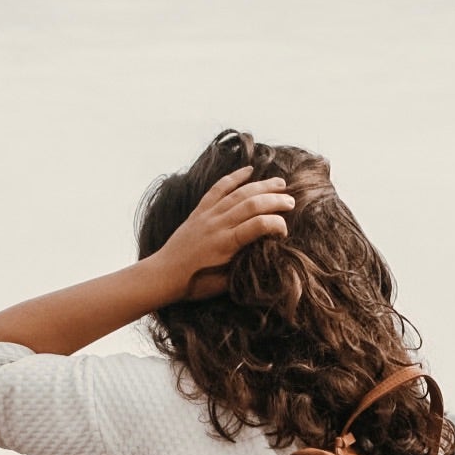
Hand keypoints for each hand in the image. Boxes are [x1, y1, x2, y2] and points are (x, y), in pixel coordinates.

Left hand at [153, 165, 293, 300]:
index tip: (284, 232)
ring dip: (262, 185)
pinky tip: (248, 171)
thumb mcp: (222, 284)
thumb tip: (263, 257)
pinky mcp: (200, 211)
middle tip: (291, 202)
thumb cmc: (193, 284)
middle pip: (252, 204)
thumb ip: (242, 267)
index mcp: (226, 244)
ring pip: (239, 193)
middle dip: (275, 200)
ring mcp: (208, 215)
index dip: (276, 224)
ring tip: (280, 182)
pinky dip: (234, 177)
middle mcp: (218, 225)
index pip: (258, 225)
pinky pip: (218, 188)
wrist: (163, 274)